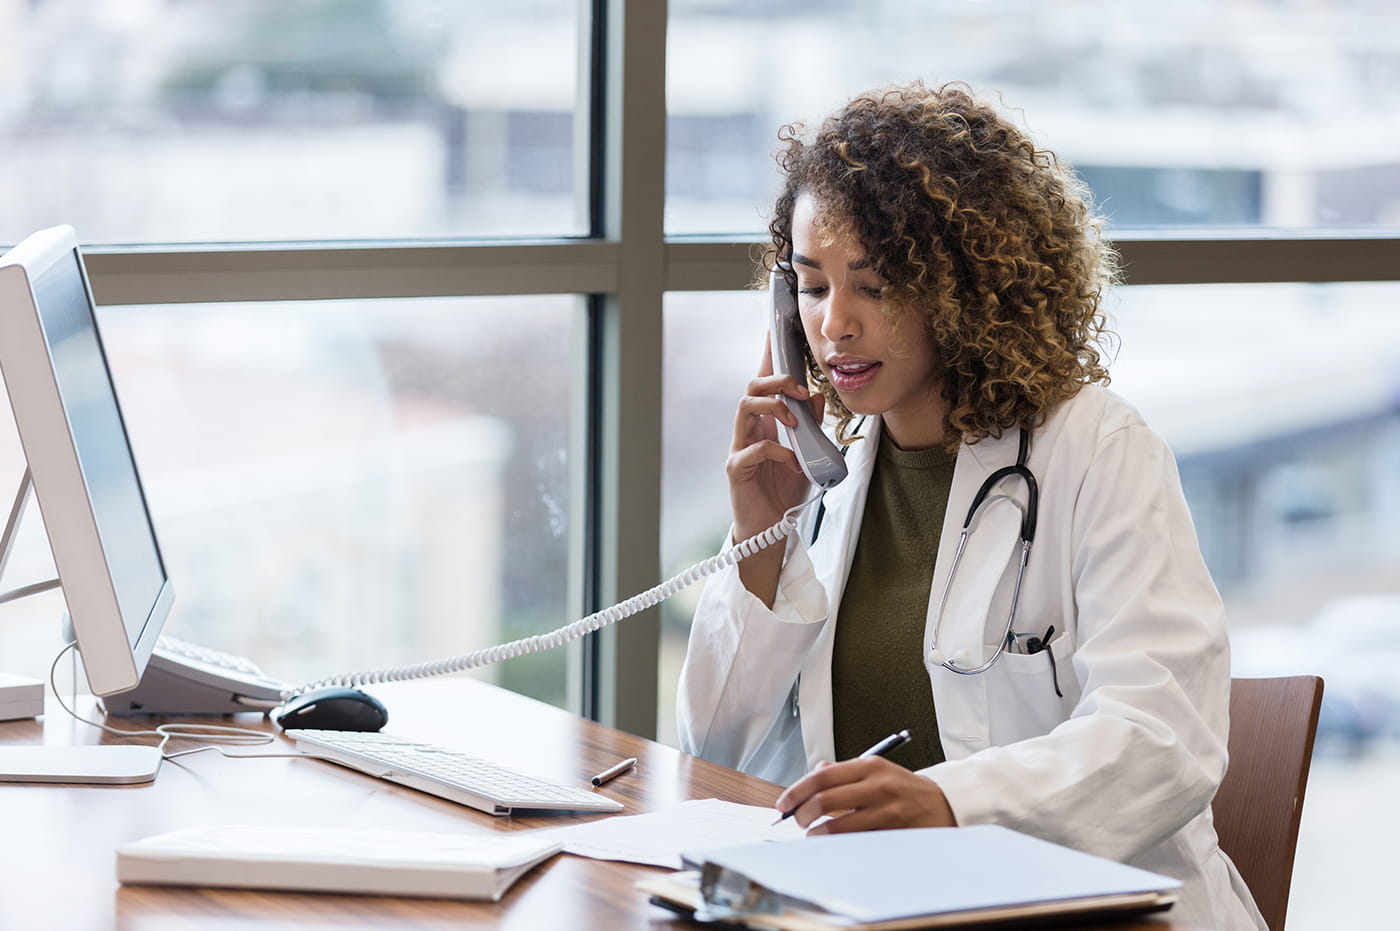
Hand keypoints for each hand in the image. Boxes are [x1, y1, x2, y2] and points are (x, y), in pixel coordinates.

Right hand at [727, 337, 823, 605]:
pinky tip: (793, 461)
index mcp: (765, 422)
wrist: (771, 531)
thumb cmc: (785, 492)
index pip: (765, 381)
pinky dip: (778, 450)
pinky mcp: (737, 469)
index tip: (777, 329)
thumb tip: (819, 395)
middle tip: (801, 390)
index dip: (770, 355)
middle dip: (777, 380)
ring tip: (794, 419)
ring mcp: (739, 447)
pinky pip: (754, 449)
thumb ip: (813, 426)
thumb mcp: (809, 455)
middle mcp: (748, 430)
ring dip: (773, 406)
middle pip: (752, 386)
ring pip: (744, 407)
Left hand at [774, 757, 957, 834]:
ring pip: (839, 826)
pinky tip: (835, 844)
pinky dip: (840, 845)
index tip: (783, 804)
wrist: (945, 805)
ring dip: (818, 834)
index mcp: (869, 766)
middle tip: (797, 822)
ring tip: (813, 836)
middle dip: (803, 815)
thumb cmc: (904, 789)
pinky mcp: (893, 833)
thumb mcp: (877, 770)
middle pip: (825, 800)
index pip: (822, 776)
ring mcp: (887, 811)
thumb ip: (843, 772)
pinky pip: (857, 842)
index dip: (797, 791)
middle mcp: (878, 785)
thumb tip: (811, 776)